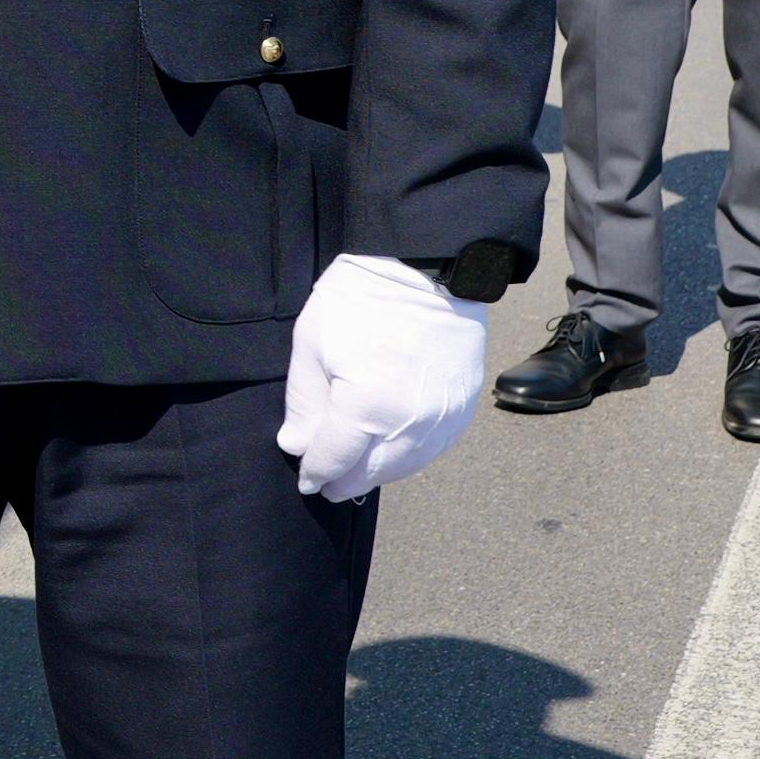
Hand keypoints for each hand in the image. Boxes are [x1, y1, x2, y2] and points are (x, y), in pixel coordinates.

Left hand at [277, 253, 492, 500]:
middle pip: (371, 471)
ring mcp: (442, 420)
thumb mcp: (313, 343)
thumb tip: (296, 446)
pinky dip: (407, 457)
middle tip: (327, 485)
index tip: (305, 480)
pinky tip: (391, 452)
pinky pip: (432, 449)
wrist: (426, 273)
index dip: (316, 472)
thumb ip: (304, 402)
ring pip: (404, 466)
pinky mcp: (463, 410)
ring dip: (377, 473)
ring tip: (355, 473)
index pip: (334, 459)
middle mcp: (408, 424)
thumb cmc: (361, 301)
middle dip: (345, 481)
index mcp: (365, 408)